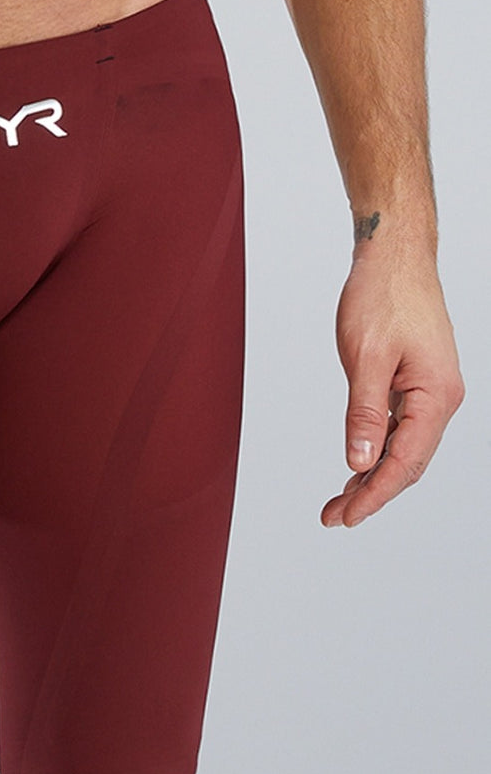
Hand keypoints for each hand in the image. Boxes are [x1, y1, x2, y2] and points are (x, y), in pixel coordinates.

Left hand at [321, 246, 463, 527]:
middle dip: (372, 493)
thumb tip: (360, 462)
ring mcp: (430, 390)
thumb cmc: (382, 296)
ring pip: (404, 447)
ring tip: (340, 501)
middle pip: (409, 462)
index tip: (346, 517)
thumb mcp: (366, 358)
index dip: (374, 495)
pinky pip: (400, 427)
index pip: (405, 463)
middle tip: (334, 517)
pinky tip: (358, 464)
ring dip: (374, 474)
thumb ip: (364, 413)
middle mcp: (440, 398)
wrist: (394, 255)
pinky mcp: (416, 380)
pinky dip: (378, 448)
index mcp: (435, 396)